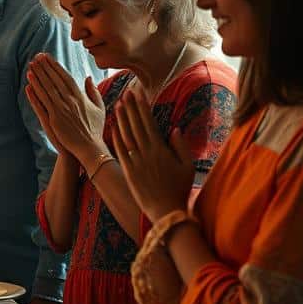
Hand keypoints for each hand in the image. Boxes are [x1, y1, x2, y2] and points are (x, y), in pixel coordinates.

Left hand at [25, 55, 104, 161]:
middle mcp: (71, 100)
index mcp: (81, 96)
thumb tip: (88, 77)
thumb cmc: (95, 129)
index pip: (65, 77)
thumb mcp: (99, 108)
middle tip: (37, 56)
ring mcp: (62, 108)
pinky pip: (43, 101)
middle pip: (55, 79)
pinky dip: (36, 90)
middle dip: (45, 66)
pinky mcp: (55, 118)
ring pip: (48, 88)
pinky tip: (29, 82)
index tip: (48, 57)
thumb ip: (93, 91)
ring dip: (39, 75)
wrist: (90, 147)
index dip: (55, 66)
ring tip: (31, 64)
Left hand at [114, 91, 192, 221]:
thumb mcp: (188, 166)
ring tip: (118, 104)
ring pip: (126, 135)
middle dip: (130, 108)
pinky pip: (120, 151)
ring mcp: (135, 162)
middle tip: (125, 92)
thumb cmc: (180, 189)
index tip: (138, 95)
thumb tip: (175, 128)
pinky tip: (114, 126)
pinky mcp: (128, 171)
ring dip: (122, 119)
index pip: (149, 123)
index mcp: (161, 150)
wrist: (166, 210)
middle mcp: (146, 153)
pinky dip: (116, 137)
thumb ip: (181, 146)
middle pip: (136, 125)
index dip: (142, 108)